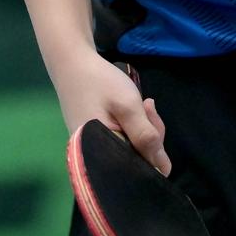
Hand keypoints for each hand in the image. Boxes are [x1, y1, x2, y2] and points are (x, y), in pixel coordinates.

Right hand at [51, 50, 171, 175]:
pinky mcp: (97, 141)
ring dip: (143, 129)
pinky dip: (132, 127)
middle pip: (137, 160)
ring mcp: (96, 151)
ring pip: (132, 149)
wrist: (72, 65)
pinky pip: (123, 141)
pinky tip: (132, 109)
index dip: (154, 150)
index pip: (139, 170)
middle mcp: (95, 161)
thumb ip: (146, 137)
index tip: (150, 118)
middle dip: (149, 135)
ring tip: (140, 104)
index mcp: (100, 158)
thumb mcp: (128, 107)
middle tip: (146, 105)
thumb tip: (164, 169)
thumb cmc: (99, 84)